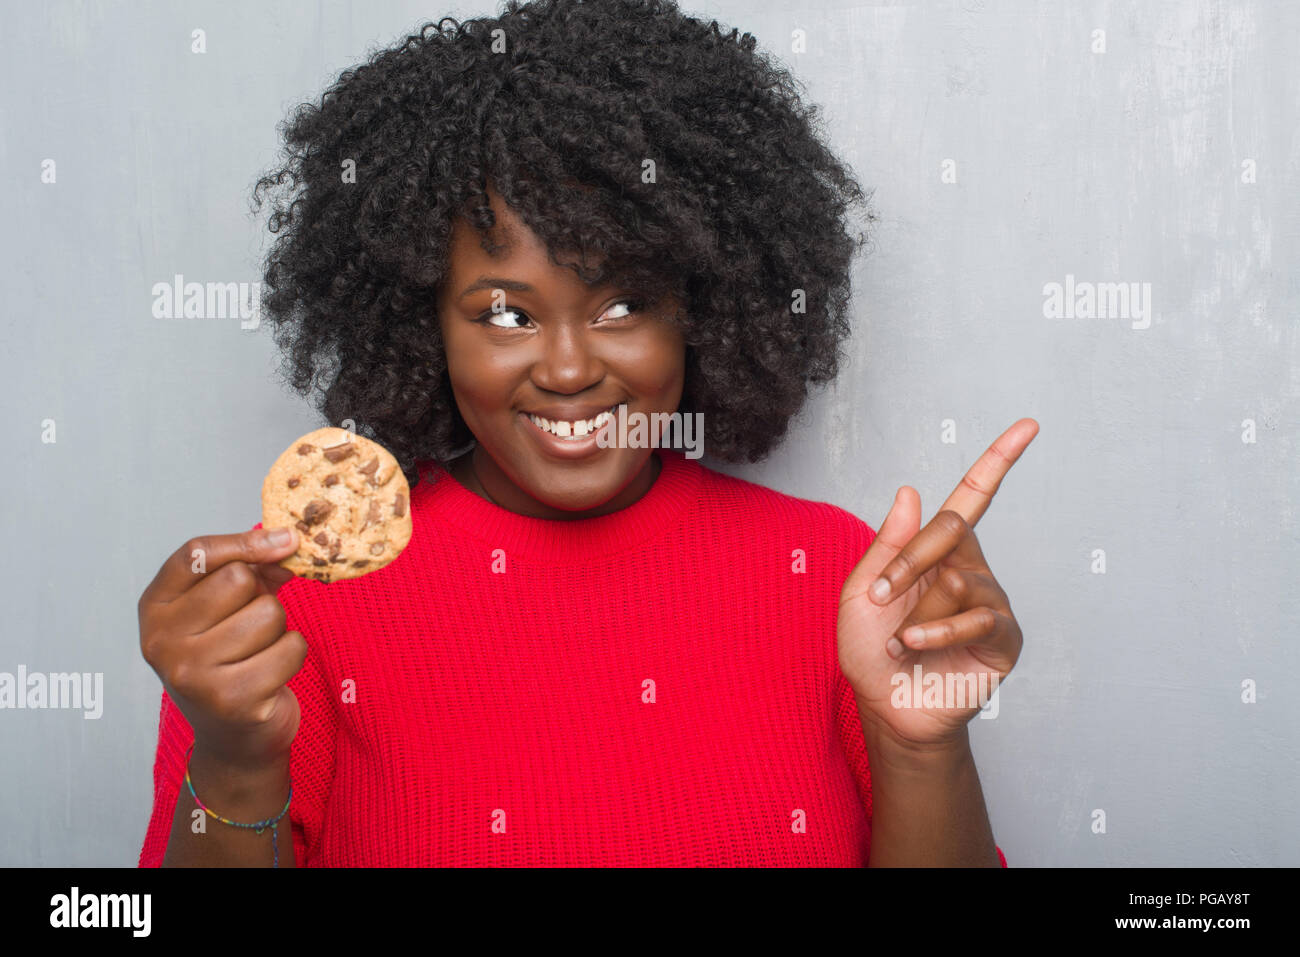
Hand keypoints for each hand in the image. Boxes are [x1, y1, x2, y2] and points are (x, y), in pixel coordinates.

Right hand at [138, 528, 308, 770]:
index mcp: (155, 608)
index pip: (196, 554)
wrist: (234, 737)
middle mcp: (162, 641)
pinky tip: (271, 673)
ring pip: (269, 612)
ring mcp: (193, 674)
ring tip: (258, 653)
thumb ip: (250, 567)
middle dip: (261, 595)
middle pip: (239, 579)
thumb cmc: (231, 658)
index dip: (245, 541)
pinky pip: (291, 647)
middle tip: (252, 625)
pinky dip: (293, 654)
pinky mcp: (232, 700)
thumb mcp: (225, 607)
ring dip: (278, 629)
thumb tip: (286, 542)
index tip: (285, 540)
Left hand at [838, 418, 1037, 750]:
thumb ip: (886, 545)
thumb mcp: (861, 592)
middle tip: (881, 599)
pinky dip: (936, 631)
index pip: (974, 497)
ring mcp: (992, 603)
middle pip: (952, 530)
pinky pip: (976, 617)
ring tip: (900, 641)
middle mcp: (972, 569)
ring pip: (958, 578)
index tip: (1029, 424)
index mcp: (939, 551)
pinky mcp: (1004, 640)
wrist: (886, 708)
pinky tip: (915, 647)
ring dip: (916, 610)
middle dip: (906, 563)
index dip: (999, 460)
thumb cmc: (870, 651)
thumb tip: (909, 490)